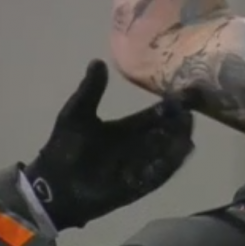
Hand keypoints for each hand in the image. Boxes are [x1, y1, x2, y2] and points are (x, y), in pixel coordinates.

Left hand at [24, 60, 194, 229]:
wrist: (53, 185)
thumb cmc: (64, 148)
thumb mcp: (76, 114)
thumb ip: (90, 90)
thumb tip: (98, 60)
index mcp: (125, 128)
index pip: (152, 116)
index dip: (168, 106)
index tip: (184, 95)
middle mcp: (136, 146)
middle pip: (164, 133)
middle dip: (178, 123)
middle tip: (190, 112)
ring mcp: (139, 166)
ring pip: (165, 152)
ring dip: (178, 142)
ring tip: (189, 130)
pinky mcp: (138, 185)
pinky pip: (160, 173)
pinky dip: (172, 163)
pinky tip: (183, 152)